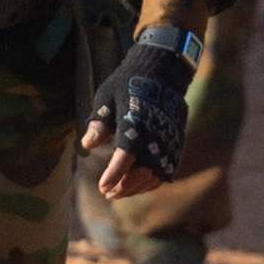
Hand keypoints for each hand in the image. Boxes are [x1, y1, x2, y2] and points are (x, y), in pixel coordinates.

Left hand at [83, 26, 196, 197]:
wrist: (163, 70)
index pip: (125, 156)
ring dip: (137, 187)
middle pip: (142, 171)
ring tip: (119, 192)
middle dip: (124, 186)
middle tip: (107, 193)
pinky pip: (167, 169)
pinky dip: (153, 181)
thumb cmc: (129, 82)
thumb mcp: (107, 97)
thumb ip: (99, 122)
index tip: (102, 187)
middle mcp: (154, 133)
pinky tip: (138, 185)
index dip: (114, 174)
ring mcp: (168, 139)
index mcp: (135, 121)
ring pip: (155, 174)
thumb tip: (88, 145)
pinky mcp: (176, 141)